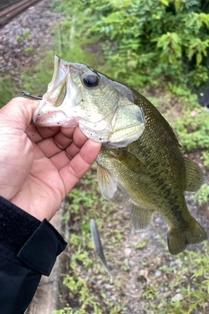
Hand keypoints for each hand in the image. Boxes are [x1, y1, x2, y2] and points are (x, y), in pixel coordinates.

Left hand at [0, 97, 100, 220]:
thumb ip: (23, 108)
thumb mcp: (4, 125)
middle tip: (83, 120)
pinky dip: (87, 156)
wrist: (1, 209)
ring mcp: (47, 168)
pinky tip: (94, 145)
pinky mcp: (59, 184)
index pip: (44, 121)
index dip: (58, 114)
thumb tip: (44, 104)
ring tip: (90, 131)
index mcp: (19, 138)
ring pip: (70, 149)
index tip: (70, 109)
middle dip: (72, 125)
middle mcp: (33, 152)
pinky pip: (77, 168)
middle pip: (60, 134)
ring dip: (82, 138)